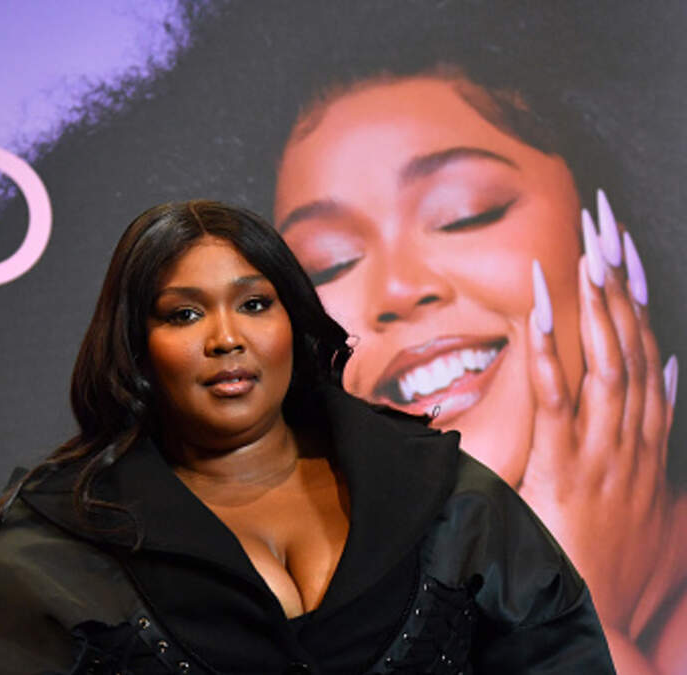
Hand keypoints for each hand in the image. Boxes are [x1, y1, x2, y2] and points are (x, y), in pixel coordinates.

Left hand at [520, 189, 677, 635]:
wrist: (599, 613)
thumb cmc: (610, 548)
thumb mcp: (645, 481)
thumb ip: (654, 422)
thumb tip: (668, 371)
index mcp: (645, 433)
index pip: (643, 347)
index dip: (634, 294)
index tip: (621, 246)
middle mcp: (630, 434)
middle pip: (629, 342)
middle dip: (617, 280)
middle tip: (604, 222)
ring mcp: (602, 450)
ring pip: (603, 363)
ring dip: (593, 305)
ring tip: (584, 250)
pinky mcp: (566, 469)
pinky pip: (558, 403)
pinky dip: (551, 355)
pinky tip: (541, 315)